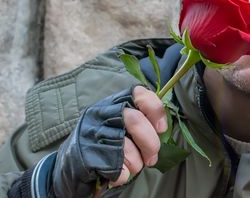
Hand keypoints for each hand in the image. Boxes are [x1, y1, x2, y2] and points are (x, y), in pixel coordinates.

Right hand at [51, 86, 166, 196]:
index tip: (161, 128)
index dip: (155, 109)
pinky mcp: (85, 155)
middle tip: (152, 157)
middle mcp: (100, 113)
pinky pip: (115, 166)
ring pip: (126, 146)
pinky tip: (119, 174)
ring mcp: (90, 133)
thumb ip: (140, 121)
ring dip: (136, 163)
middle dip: (150, 143)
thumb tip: (162, 128)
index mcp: (113, 102)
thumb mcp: (119, 125)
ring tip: (133, 167)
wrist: (69, 167)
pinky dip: (123, 174)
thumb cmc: (105, 145)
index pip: (138, 93)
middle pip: (135, 120)